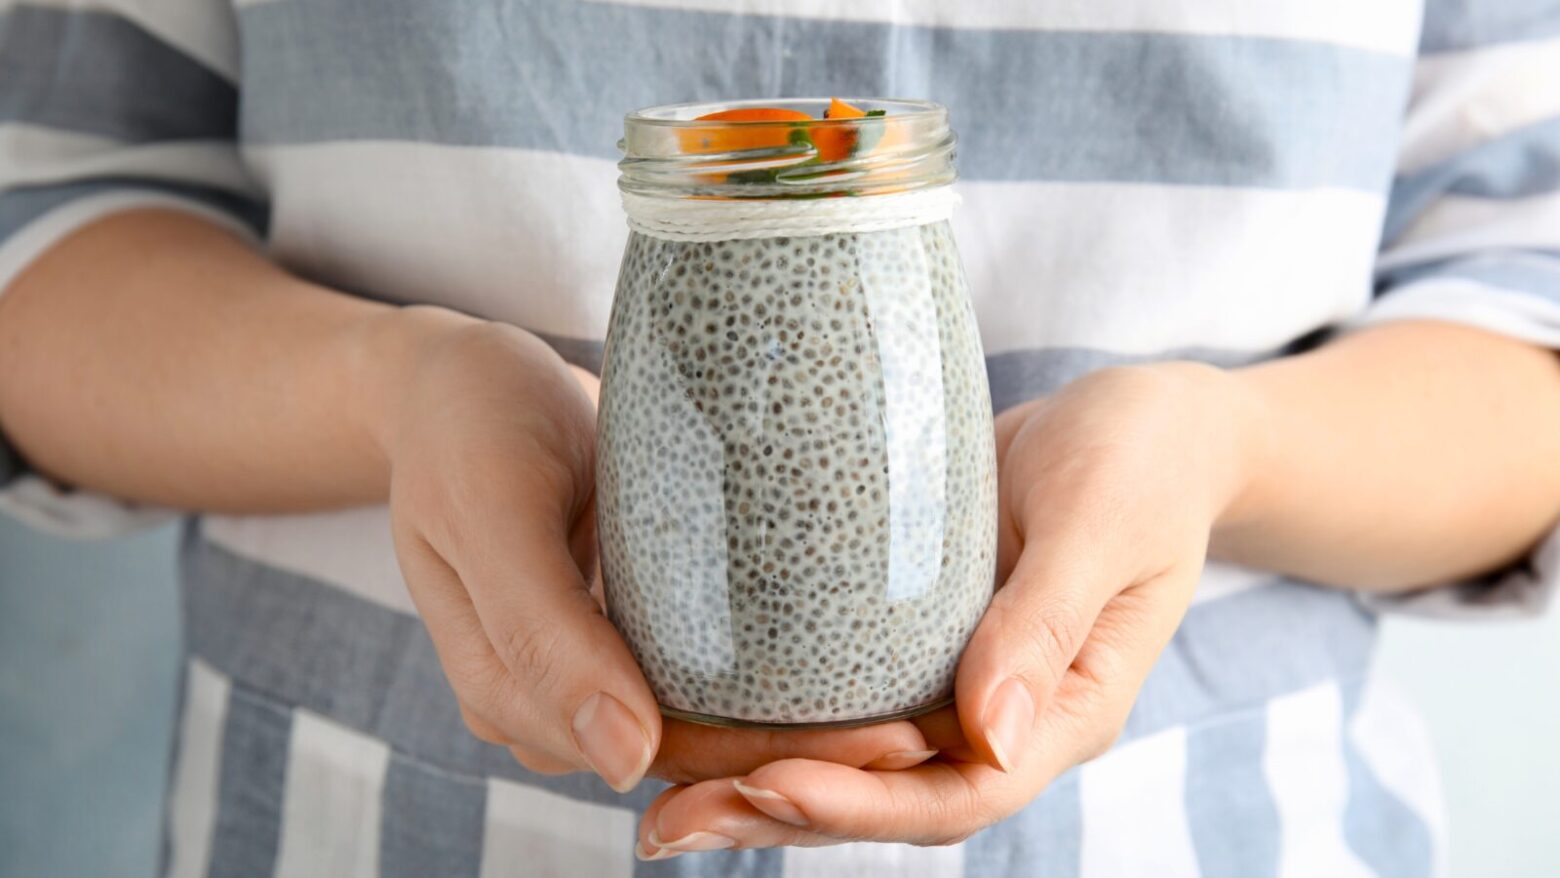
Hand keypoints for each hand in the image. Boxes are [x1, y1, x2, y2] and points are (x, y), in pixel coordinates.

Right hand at [378, 312, 932, 792]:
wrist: (449, 381)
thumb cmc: (466, 427)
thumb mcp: (490, 510)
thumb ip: (542, 633)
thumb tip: (623, 757)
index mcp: (512, 691)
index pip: (656, 752)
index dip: (764, 758)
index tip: (876, 745)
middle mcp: (557, 695)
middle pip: (693, 749)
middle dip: (803, 752)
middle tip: (920, 729)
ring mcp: (594, 658)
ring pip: (705, 719)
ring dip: (798, 720)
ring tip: (909, 703)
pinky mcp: (627, 619)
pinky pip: (705, 666)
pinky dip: (772, 671)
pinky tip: (852, 656)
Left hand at [634, 363, 1252, 854]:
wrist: (1141, 425)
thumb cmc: (1141, 462)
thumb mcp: (1102, 524)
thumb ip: (1047, 622)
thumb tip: (990, 737)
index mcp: (1064, 710)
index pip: (962, 791)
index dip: (866, 801)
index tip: (771, 782)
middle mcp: (1002, 716)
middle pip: (889, 797)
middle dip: (779, 813)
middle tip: (668, 821)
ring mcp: (955, 684)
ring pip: (855, 761)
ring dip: (758, 783)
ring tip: (660, 797)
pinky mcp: (916, 643)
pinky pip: (844, 699)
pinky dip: (773, 717)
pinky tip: (695, 713)